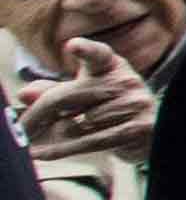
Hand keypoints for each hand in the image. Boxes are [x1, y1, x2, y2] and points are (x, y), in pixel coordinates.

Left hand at [14, 37, 153, 157]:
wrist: (152, 130)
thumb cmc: (110, 106)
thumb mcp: (85, 92)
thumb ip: (53, 91)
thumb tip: (24, 94)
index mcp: (111, 65)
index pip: (97, 54)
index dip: (85, 50)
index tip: (72, 46)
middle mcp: (126, 81)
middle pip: (70, 95)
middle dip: (40, 113)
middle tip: (20, 128)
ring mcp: (135, 104)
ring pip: (79, 123)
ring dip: (60, 134)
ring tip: (52, 139)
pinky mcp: (138, 128)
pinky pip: (92, 141)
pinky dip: (64, 149)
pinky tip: (45, 153)